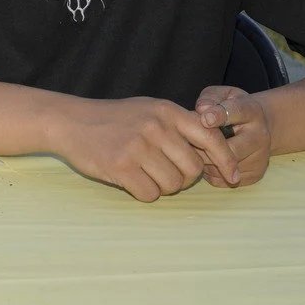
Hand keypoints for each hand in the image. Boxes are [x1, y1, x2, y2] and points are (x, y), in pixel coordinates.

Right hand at [49, 96, 239, 201]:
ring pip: (173, 184)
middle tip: (165, 173)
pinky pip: (150, 194)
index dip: (226, 160)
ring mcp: (138, 146)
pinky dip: (144, 193)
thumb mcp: (149, 110)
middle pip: (193, 169)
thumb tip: (214, 151)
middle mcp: (156, 126)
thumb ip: (179, 125)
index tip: (234, 177)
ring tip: (144, 173)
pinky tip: (130, 180)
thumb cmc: (113, 119)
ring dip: (162, 187)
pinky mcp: (121, 166)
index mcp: (167, 111)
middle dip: (184, 178)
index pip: (211, 136)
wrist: (70, 122)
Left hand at [194, 86, 272, 188]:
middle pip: (231, 150)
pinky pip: (225, 180)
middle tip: (187, 144)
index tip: (205, 119)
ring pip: (226, 169)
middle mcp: (260, 136)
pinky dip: (211, 173)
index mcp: (251, 111)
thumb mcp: (223, 95)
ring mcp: (260, 158)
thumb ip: (211, 98)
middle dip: (205, 148)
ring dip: (205, 162)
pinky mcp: (255, 175)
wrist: (257, 127)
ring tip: (197, 150)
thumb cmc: (231, 108)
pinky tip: (208, 161)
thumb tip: (202, 109)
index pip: (237, 112)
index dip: (220, 116)